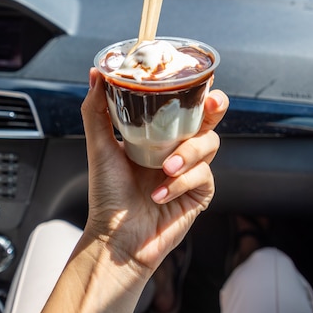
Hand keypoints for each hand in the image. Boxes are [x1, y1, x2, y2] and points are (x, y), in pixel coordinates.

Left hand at [81, 68, 228, 273]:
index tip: (196, 76)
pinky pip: (203, 176)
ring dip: (189, 152)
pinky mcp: (199, 193)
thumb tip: (96, 74)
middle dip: (216, 107)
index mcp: (159, 136)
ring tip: (165, 167)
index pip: (183, 107)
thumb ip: (97, 110)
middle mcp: (178, 150)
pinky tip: (159, 194)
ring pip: (209, 144)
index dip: (195, 90)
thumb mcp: (99, 147)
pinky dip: (181, 182)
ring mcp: (191, 171)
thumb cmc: (108, 194)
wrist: (116, 238)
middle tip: (213, 102)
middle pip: (209, 120)